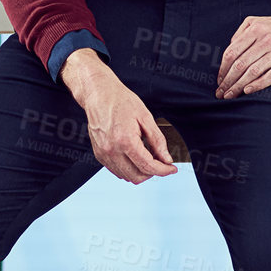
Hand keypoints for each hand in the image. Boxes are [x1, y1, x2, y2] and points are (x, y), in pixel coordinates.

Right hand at [60, 49, 177, 184]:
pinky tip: (134, 157)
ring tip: (147, 157)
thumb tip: (166, 158)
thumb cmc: (120, 101)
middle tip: (161, 163)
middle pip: (137, 176)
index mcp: (125, 140)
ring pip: (126, 176)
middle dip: (153, 172)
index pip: (148, 166)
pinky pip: (116, 171)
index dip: (163, 170)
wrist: (99, 94)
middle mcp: (112, 150)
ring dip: (140, 172)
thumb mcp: (145, 117)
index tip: (171, 169)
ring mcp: (104, 154)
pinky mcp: (99, 154)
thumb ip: (157, 141)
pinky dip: (128, 169)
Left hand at [216, 6, 270, 97]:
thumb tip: (230, 46)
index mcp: (256, 29)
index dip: (223, 68)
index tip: (219, 80)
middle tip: (221, 92)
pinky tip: (248, 91)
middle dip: (228, 81)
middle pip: (240, 64)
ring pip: (253, 71)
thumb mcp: (261, 22)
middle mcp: (266, 39)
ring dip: (239, 86)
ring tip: (230, 95)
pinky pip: (270, 76)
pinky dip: (257, 84)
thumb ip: (243, 30)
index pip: (233, 52)